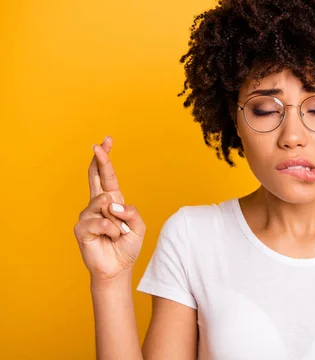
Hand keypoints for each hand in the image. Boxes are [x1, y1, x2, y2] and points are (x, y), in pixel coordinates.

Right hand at [74, 136, 145, 280]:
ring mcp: (87, 215)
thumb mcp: (138, 226)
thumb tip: (112, 204)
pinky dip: (113, 231)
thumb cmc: (127, 246)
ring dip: (118, 220)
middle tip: (99, 144)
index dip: (106, 159)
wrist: (117, 267)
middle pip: (96, 177)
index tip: (106, 141)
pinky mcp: (81, 227)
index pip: (107, 176)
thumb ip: (131, 212)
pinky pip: (103, 221)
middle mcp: (97, 204)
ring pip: (105, 203)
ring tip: (117, 233)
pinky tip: (109, 238)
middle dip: (100, 159)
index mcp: (112, 201)